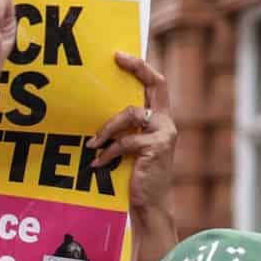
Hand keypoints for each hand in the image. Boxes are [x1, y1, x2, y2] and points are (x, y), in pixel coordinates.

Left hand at [93, 53, 177, 209]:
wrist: (150, 205)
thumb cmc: (137, 176)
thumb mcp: (132, 148)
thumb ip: (126, 129)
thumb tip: (99, 112)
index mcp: (161, 119)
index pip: (156, 85)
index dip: (141, 67)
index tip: (119, 55)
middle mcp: (166, 122)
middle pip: (155, 85)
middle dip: (137, 68)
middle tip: (115, 58)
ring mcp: (164, 134)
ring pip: (130, 114)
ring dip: (108, 128)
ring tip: (93, 144)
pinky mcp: (156, 147)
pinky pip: (125, 141)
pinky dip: (108, 152)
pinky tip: (97, 163)